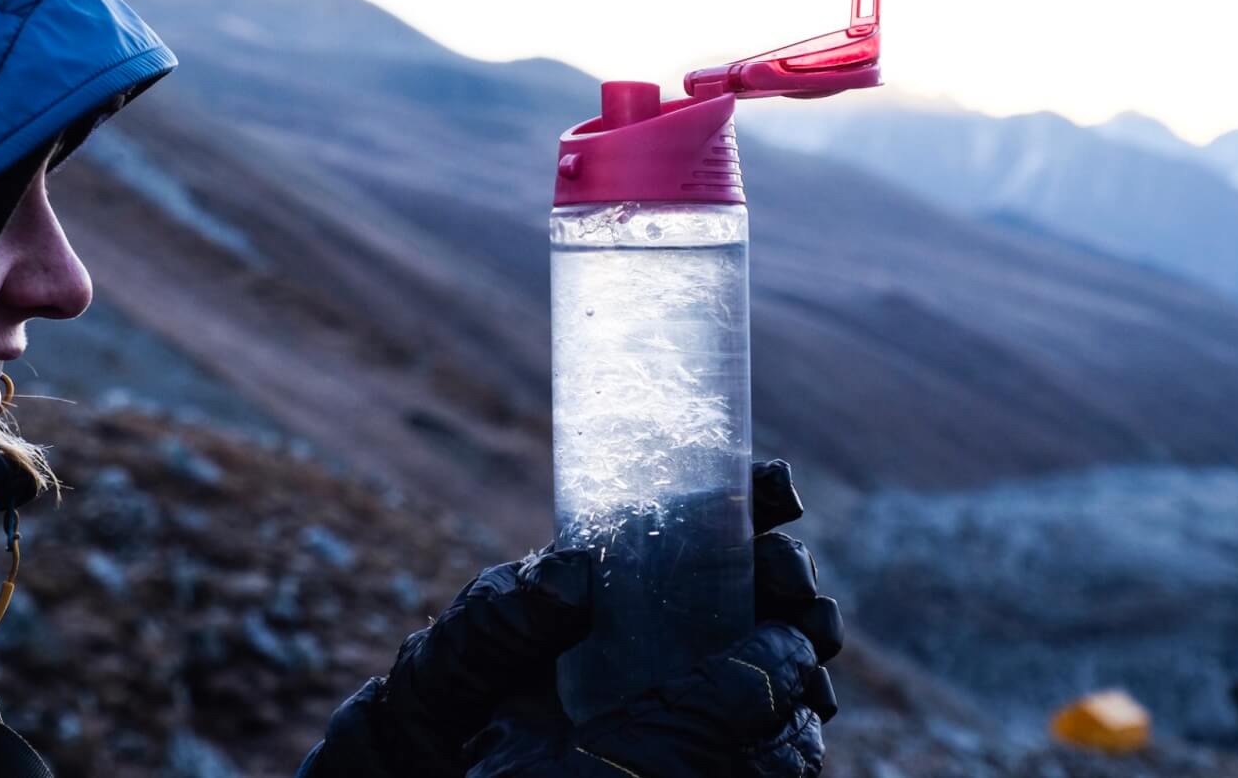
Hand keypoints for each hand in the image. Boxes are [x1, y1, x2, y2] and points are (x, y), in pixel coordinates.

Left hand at [299, 461, 840, 777]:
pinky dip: (796, 716)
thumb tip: (575, 576)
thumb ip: (498, 617)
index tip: (778, 486)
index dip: (747, 497)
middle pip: (752, 589)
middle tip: (789, 576)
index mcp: (608, 591)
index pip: (694, 528)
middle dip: (786, 573)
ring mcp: (679, 695)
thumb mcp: (449, 664)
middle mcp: (656, 636)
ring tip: (808, 635)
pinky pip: (767, 734)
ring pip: (774, 657)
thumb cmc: (429, 722)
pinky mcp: (693, 755)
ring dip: (803, 637)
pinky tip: (804, 708)